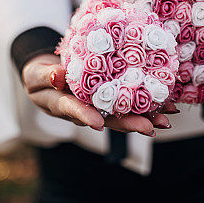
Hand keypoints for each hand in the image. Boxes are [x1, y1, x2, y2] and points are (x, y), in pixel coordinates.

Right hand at [21, 53, 176, 136]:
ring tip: (165, 120)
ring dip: (143, 117)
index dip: (86, 116)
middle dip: (128, 123)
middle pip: (106, 119)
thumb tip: (58, 75)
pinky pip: (127, 101)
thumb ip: (47, 75)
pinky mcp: (107, 97)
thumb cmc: (38, 76)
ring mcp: (97, 106)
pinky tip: (167, 103)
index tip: (98, 123)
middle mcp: (84, 110)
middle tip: (149, 127)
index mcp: (62, 105)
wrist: (46, 76)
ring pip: (121, 114)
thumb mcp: (36, 75)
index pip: (74, 111)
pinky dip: (146, 102)